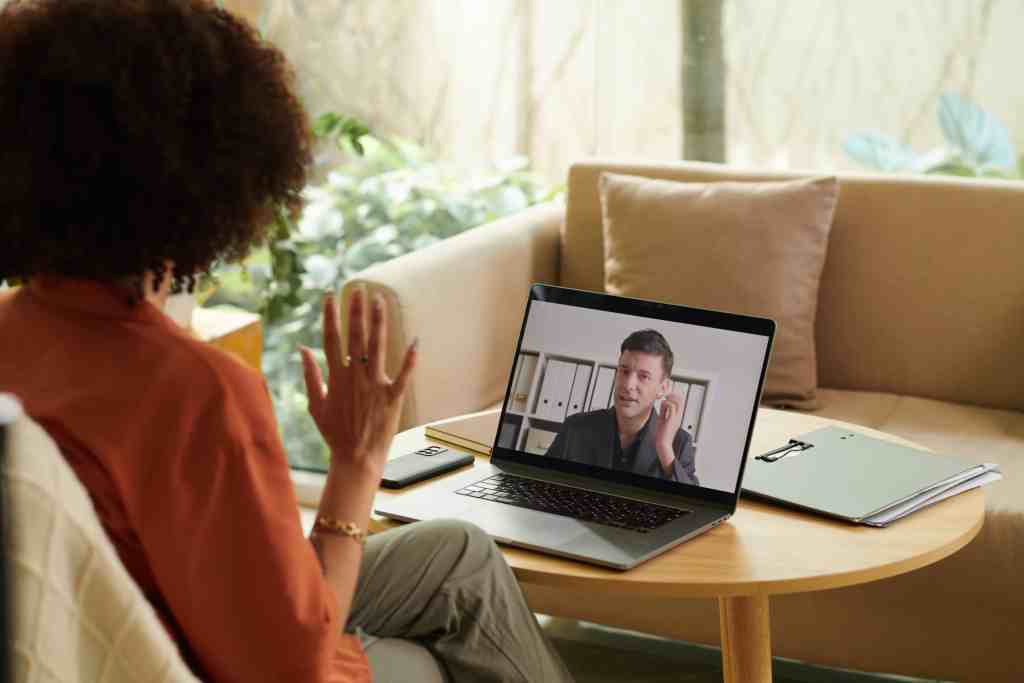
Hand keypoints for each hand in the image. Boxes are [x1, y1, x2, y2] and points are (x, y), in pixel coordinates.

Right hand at [299, 288, 416, 478]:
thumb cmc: (335, 434)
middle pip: (355, 336)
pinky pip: (403, 375)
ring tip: (380, 301)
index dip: (330, 316)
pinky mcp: (392, 397)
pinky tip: (416, 340)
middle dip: (356, 310)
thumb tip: (302, 348)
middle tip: (359, 288)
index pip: (331, 339)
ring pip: (377, 347)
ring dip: (378, 323)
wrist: (355, 459)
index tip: (330, 296)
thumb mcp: (315, 404)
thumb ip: (310, 375)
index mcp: (336, 377)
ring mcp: (375, 386)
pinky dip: (411, 359)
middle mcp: (355, 377)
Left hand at [654, 391, 684, 463]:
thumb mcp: (662, 419)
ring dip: (668, 400)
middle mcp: (678, 416)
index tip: (666, 396)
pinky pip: (671, 406)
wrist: (663, 443)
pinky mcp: (672, 419)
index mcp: (677, 417)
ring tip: (662, 403)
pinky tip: (661, 408)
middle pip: (680, 400)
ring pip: (676, 401)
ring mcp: (676, 417)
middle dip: (672, 396)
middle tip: (664, 396)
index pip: (679, 403)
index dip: (674, 397)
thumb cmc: (662, 434)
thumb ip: (664, 411)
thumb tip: (663, 403)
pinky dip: (665, 404)